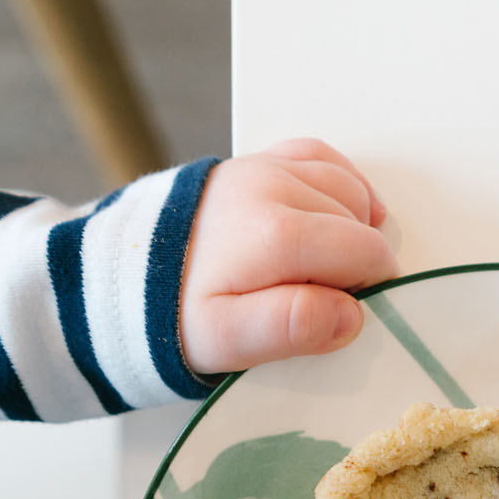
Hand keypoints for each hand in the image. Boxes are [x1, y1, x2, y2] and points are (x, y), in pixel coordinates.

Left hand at [179, 139, 399, 375]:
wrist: (128, 277)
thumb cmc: (180, 314)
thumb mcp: (228, 341)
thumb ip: (290, 328)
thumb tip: (351, 314)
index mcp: (275, 235)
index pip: (366, 254)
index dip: (370, 290)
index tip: (342, 316)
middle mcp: (274, 187)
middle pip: (359, 224)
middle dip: (356, 265)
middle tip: (320, 300)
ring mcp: (265, 167)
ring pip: (346, 189)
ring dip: (351, 228)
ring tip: (325, 268)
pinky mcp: (258, 160)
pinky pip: (321, 157)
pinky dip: (342, 185)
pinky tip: (345, 214)